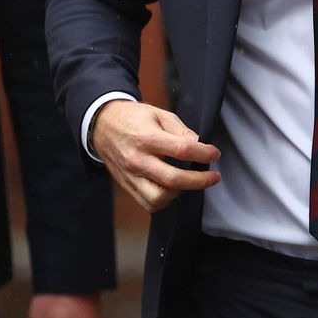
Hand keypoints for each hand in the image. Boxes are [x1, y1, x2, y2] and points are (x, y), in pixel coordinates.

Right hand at [92, 100, 220, 211]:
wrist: (102, 126)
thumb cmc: (133, 118)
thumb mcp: (158, 114)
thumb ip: (180, 130)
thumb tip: (198, 143)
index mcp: (146, 138)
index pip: (181, 150)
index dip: (203, 153)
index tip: (214, 154)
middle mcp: (137, 160)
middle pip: (172, 179)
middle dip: (199, 181)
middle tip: (213, 177)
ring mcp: (130, 176)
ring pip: (158, 198)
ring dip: (180, 192)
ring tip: (191, 182)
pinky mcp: (127, 186)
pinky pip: (148, 203)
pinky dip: (164, 201)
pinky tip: (174, 189)